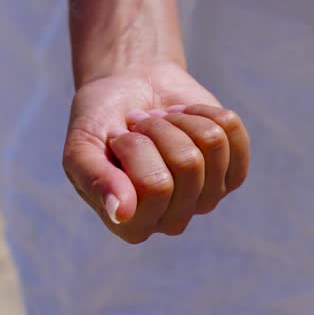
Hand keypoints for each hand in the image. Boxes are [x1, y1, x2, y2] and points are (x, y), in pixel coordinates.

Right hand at [61, 62, 249, 243]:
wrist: (126, 89)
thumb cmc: (100, 121)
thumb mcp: (81, 147)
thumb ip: (95, 181)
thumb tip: (121, 213)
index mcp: (132, 225)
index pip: (155, 186)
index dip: (134, 147)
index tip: (116, 139)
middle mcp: (172, 220)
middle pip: (188, 164)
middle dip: (159, 129)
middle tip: (139, 127)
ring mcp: (206, 198)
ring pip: (211, 143)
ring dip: (180, 119)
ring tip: (160, 122)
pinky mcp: (232, 172)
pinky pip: (232, 131)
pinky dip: (203, 111)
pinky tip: (184, 119)